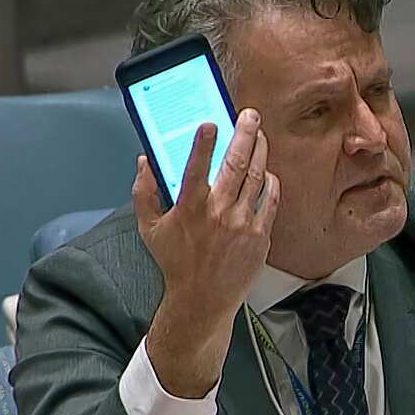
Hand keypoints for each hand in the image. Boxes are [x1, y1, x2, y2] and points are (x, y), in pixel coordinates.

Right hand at [133, 109, 279, 396]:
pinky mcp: (260, 236)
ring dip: (261, 152)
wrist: (203, 299)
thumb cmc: (176, 263)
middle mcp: (218, 213)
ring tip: (260, 135)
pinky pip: (269, 200)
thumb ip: (144, 192)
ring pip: (257, 177)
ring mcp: (242, 224)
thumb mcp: (149, 229)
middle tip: (250, 115)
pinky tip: (267, 170)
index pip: (196, 166)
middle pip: (236, 164)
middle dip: (245, 134)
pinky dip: (270, 182)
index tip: (211, 122)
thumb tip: (144, 161)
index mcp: (189, 208)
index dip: (204, 142)